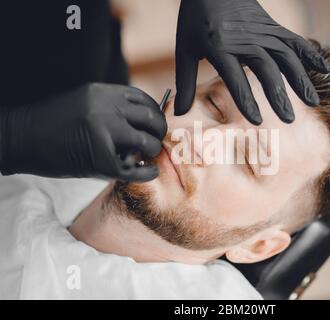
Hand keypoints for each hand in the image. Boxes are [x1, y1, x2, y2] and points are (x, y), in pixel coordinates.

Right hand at [0, 83, 166, 181]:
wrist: (19, 139)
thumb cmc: (52, 123)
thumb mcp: (84, 102)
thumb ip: (111, 107)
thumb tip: (144, 121)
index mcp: (102, 92)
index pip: (143, 100)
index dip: (155, 114)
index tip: (155, 124)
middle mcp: (105, 108)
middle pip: (150, 118)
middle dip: (159, 132)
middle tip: (157, 141)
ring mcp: (103, 132)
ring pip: (146, 142)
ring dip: (152, 151)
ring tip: (146, 156)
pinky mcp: (99, 159)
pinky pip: (134, 170)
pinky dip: (147, 173)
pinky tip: (148, 172)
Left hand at [175, 0, 329, 124]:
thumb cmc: (195, 19)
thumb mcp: (183, 50)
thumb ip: (183, 83)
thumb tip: (177, 113)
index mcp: (219, 46)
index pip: (235, 77)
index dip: (246, 99)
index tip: (257, 121)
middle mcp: (244, 39)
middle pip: (266, 68)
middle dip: (278, 95)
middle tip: (287, 120)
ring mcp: (262, 31)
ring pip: (285, 56)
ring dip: (300, 79)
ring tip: (312, 102)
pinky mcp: (272, 26)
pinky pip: (294, 40)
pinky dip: (309, 54)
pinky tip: (323, 69)